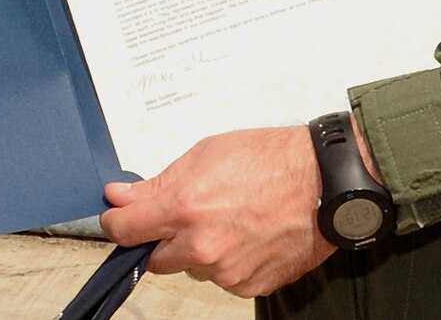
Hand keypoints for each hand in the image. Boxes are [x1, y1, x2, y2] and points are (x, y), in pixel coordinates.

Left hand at [100, 127, 331, 297]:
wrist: (324, 183)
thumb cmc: (270, 160)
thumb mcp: (204, 154)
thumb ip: (157, 183)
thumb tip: (120, 197)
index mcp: (185, 208)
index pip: (125, 230)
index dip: (116, 223)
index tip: (118, 218)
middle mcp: (202, 246)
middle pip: (156, 258)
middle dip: (162, 238)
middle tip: (187, 214)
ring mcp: (227, 271)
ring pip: (193, 268)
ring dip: (200, 250)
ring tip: (230, 218)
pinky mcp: (250, 286)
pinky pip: (224, 279)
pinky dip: (229, 261)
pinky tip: (248, 235)